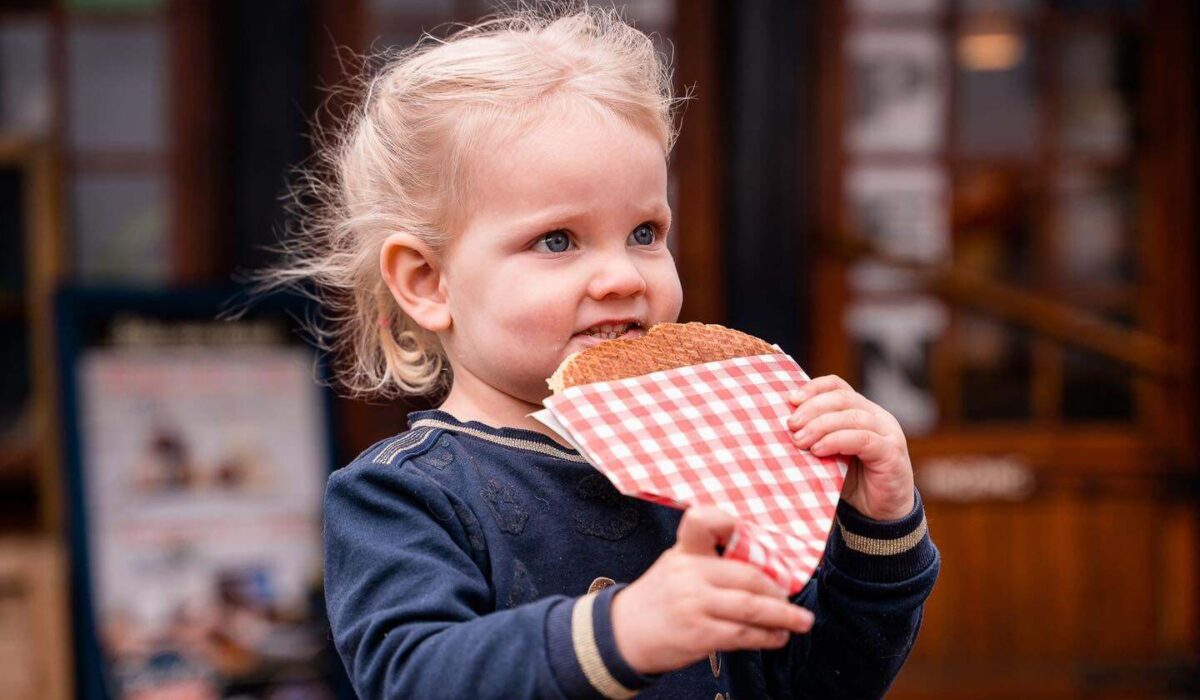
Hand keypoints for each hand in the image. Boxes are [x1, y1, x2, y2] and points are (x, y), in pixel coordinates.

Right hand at [610, 505, 814, 674]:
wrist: (623, 633)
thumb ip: (709, 559)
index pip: (705, 522)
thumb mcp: (676, 564)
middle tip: (792, 600)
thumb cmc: (659, 597)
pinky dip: (766, 637)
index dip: (731, 522)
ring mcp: (693, 604)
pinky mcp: (698, 634)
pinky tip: (777, 637)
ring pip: (751, 608)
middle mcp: (689, 573)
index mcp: (685, 551)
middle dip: (778, 591)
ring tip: (799, 623)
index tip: (760, 537)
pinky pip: (742, 634)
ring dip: (782, 617)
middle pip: (747, 576)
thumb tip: (762, 569)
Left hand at [786, 374, 914, 521]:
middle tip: (791, 425)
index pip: (838, 386)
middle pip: (843, 398)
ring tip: (800, 441)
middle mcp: (877, 417)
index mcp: (862, 410)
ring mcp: (888, 433)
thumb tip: (782, 429)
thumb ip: (815, 438)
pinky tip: (819, 450)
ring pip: (853, 417)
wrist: (881, 515)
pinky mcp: (892, 453)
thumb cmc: (852, 481)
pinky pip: (864, 439)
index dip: (814, 388)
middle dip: (812, 408)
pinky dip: (837, 441)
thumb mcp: (829, 455)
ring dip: (821, 426)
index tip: (790, 399)